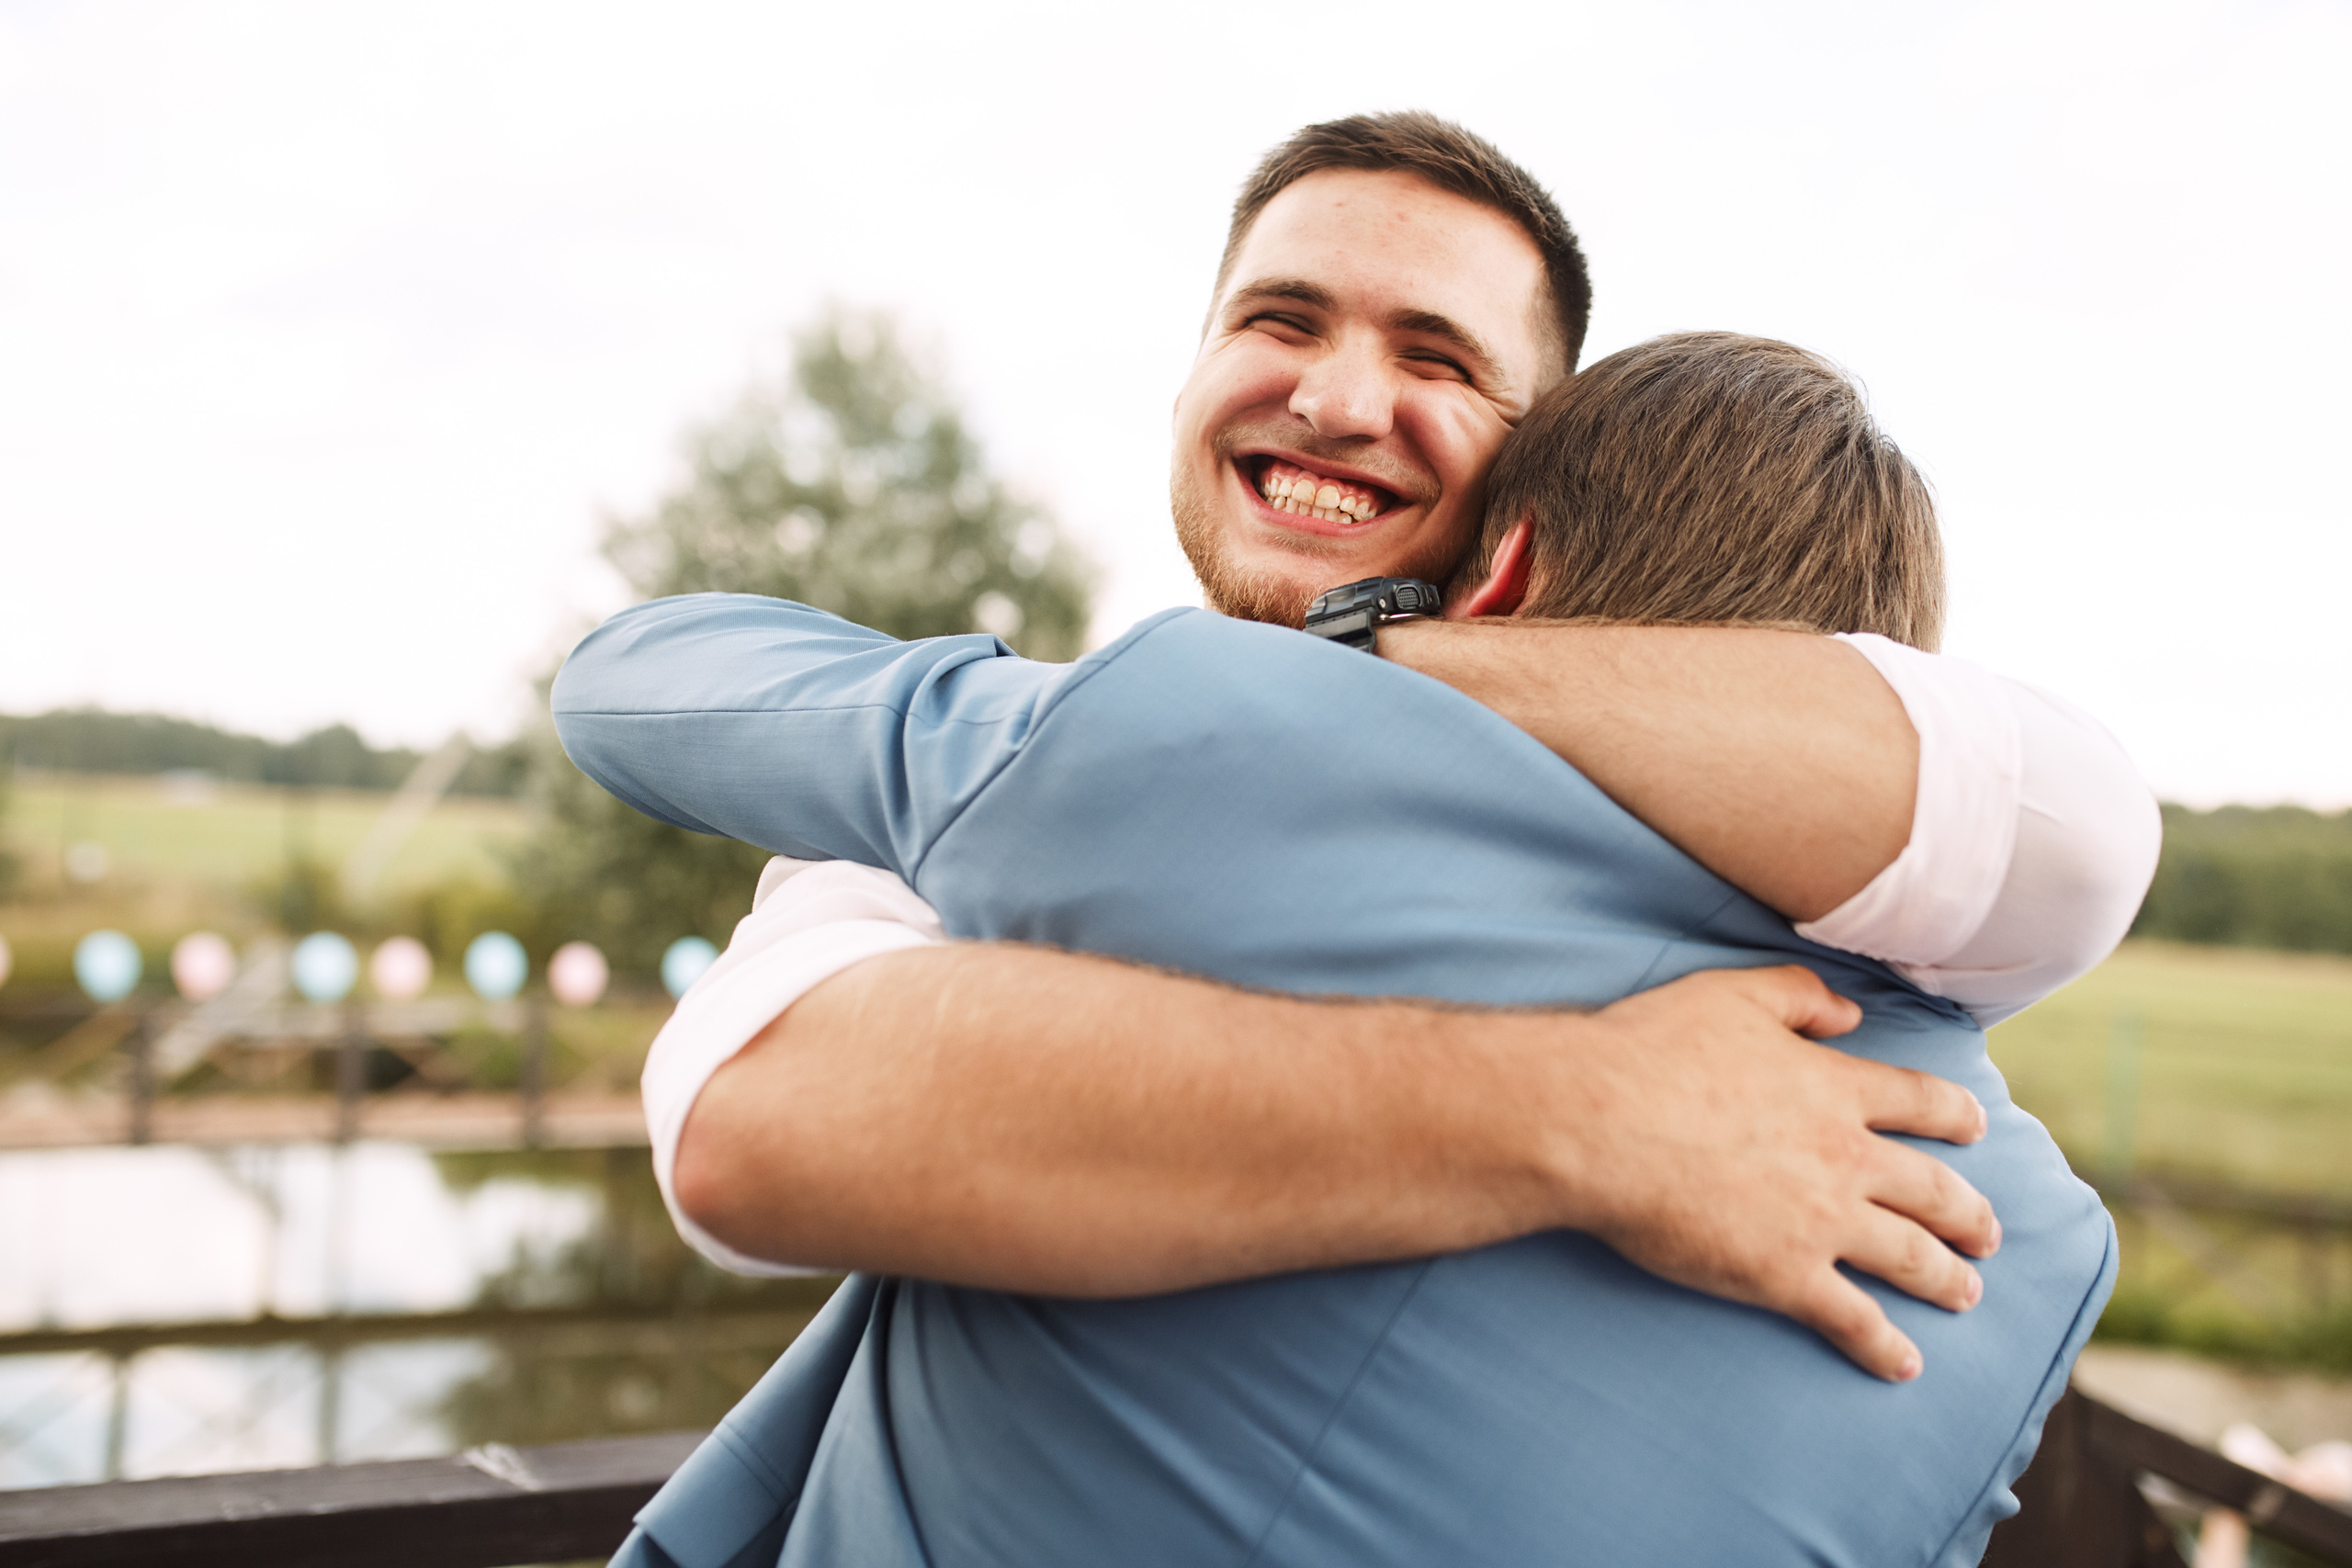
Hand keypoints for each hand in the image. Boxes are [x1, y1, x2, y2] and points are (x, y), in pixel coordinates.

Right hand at [1550, 965, 1996, 1381]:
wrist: (1601, 1122)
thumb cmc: (1652, 1052)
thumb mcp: (1729, 995)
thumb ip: (1798, 996)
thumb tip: (1851, 1013)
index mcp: (1834, 1089)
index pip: (1920, 1103)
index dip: (1955, 1115)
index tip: (1977, 1129)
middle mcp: (1846, 1158)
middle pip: (1932, 1189)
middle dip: (1968, 1213)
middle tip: (1988, 1233)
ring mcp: (1822, 1222)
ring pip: (1910, 1257)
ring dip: (1945, 1278)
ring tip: (1966, 1294)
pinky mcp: (1786, 1276)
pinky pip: (1854, 1319)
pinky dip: (1884, 1345)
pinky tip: (1904, 1364)